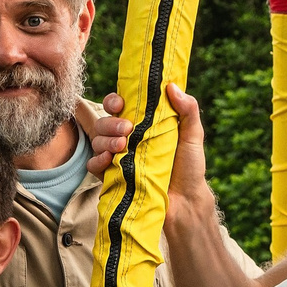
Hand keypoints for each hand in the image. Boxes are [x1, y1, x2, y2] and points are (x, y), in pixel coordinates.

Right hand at [91, 87, 214, 227]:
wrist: (186, 200)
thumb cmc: (190, 167)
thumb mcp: (193, 136)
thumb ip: (188, 110)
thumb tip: (171, 86)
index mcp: (142, 125)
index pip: (119, 106)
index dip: (114, 101)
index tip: (121, 103)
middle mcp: (127, 139)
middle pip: (104, 122)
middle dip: (110, 122)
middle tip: (127, 129)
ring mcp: (118, 158)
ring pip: (97, 141)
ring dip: (104, 140)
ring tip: (122, 146)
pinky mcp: (113, 178)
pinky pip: (94, 166)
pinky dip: (97, 161)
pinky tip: (108, 160)